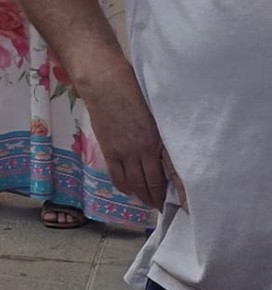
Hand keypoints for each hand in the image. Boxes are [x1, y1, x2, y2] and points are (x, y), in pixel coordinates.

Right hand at [80, 64, 181, 210]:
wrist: (105, 83)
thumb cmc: (132, 91)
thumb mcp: (154, 114)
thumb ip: (159, 135)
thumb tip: (165, 153)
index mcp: (158, 139)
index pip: (172, 173)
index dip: (178, 191)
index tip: (184, 203)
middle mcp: (143, 150)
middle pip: (153, 183)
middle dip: (158, 198)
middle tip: (162, 206)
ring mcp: (124, 152)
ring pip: (135, 183)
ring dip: (142, 196)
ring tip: (147, 201)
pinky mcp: (108, 150)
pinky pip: (117, 176)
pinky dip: (124, 187)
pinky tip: (129, 191)